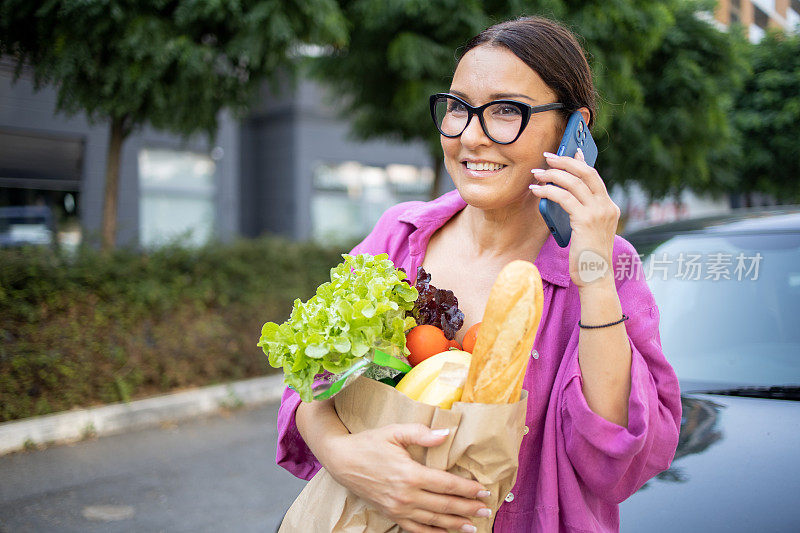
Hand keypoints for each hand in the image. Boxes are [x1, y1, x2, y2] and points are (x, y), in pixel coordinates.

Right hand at [322, 423, 490, 532]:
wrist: (342, 460)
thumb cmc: (369, 443)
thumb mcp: (394, 431)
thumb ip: (421, 433)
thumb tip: (446, 434)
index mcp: (410, 473)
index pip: (446, 484)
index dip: (467, 489)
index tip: (483, 491)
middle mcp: (405, 495)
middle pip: (444, 505)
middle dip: (468, 509)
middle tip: (486, 510)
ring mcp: (398, 508)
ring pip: (433, 521)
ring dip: (455, 524)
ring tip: (473, 526)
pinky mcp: (391, 514)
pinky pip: (415, 529)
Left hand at [529, 149, 620, 288]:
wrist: (595, 277)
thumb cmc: (587, 256)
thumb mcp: (587, 230)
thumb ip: (582, 211)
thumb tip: (564, 194)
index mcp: (609, 207)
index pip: (594, 177)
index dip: (581, 162)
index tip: (570, 150)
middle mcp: (607, 206)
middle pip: (586, 173)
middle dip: (565, 161)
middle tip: (548, 156)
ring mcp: (598, 212)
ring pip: (573, 182)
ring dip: (552, 175)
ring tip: (536, 173)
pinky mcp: (585, 220)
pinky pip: (563, 198)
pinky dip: (548, 191)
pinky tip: (537, 191)